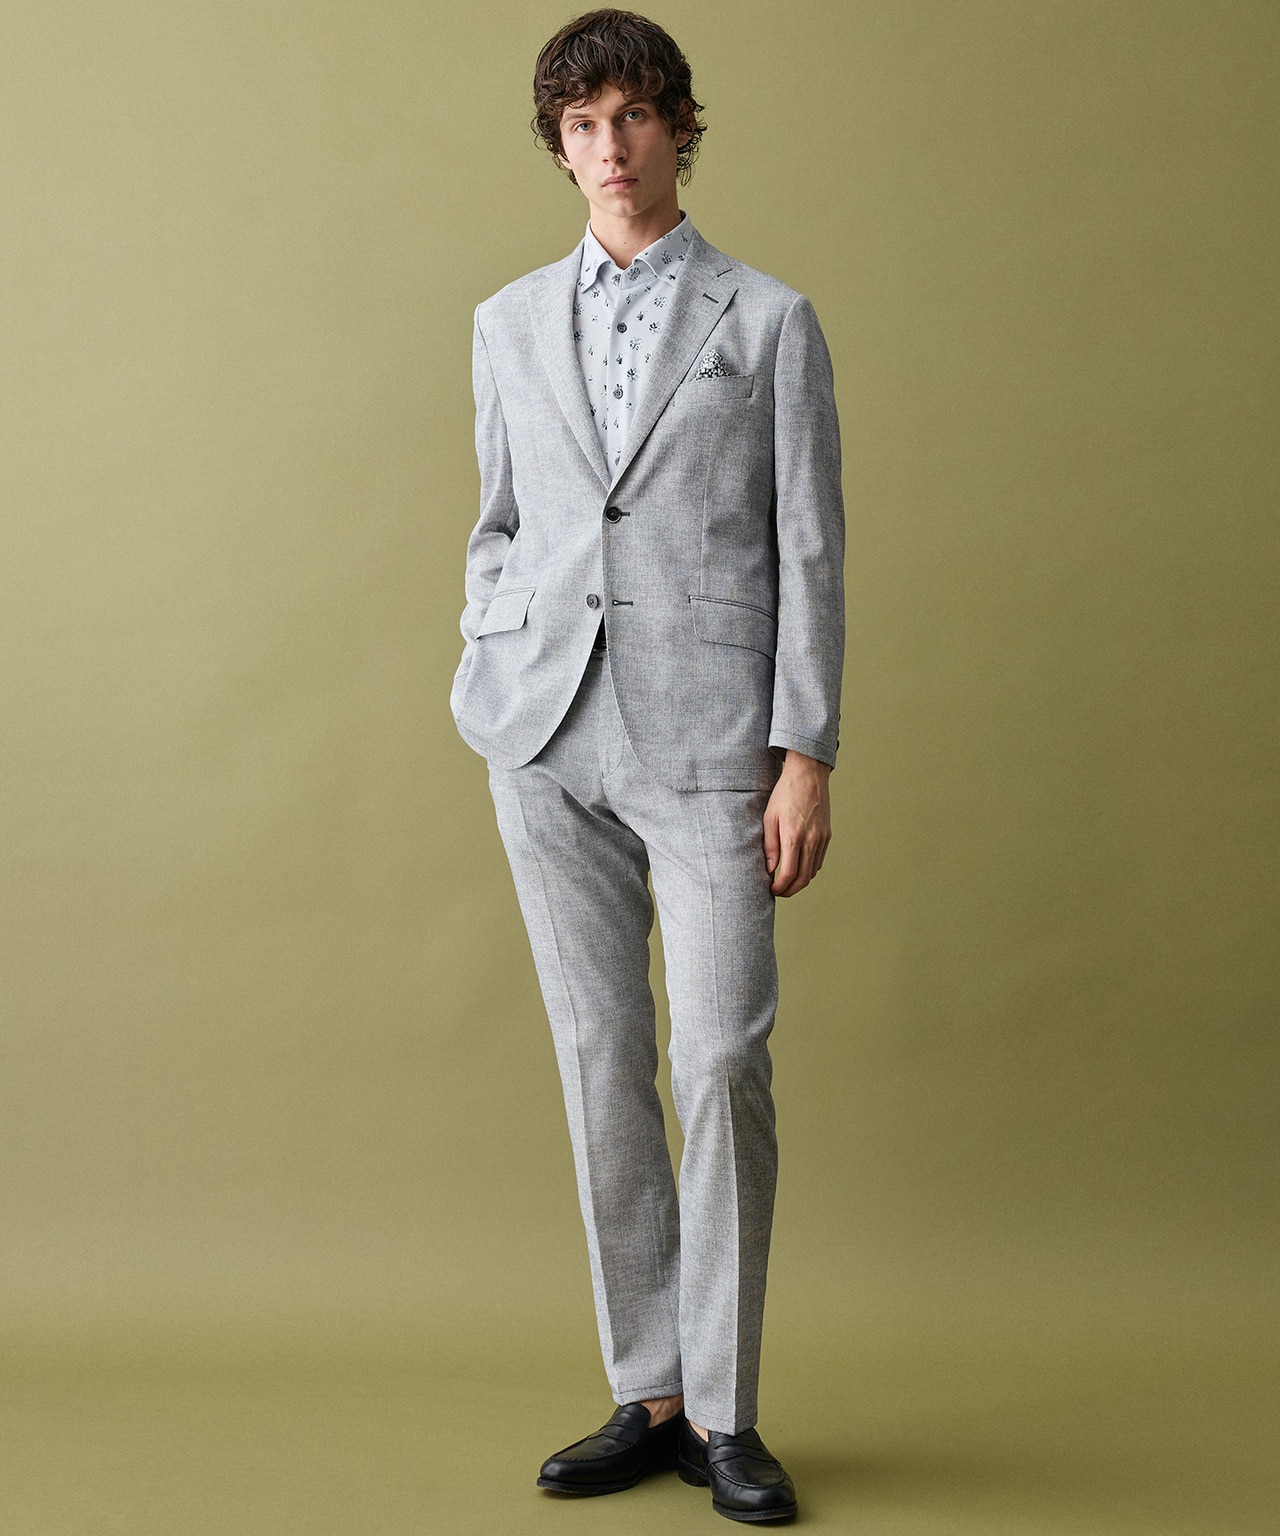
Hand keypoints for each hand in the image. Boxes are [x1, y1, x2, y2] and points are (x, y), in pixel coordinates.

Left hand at [763, 751, 831, 896]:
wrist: (808, 775)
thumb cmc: (785, 794)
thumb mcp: (769, 817)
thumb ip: (770, 845)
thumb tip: (770, 869)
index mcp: (794, 836)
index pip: (789, 873)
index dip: (780, 887)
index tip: (771, 890)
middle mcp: (811, 840)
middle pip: (803, 878)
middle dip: (790, 890)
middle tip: (779, 892)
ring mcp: (822, 839)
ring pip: (813, 871)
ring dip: (800, 881)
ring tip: (786, 882)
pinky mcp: (827, 835)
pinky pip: (819, 860)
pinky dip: (809, 870)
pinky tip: (799, 868)